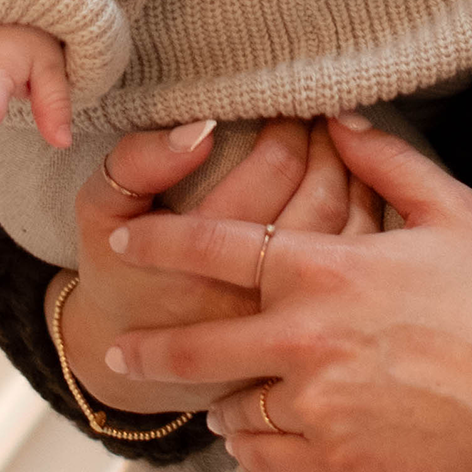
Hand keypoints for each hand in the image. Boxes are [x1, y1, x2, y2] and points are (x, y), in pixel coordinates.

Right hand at [55, 118, 374, 416]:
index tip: (286, 110)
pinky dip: (368, 216)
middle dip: (327, 145)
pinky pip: (361, 265)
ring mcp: (292, 322)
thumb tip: (201, 128)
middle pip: (324, 196)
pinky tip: (357, 190)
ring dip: (355, 176)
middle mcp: (257, 295)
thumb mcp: (103, 211)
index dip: (288, 127)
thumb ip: (138, 164)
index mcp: (205, 261)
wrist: (133, 361)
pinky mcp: (313, 334)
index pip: (276, 168)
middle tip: (319, 119)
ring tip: (338, 147)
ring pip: (352, 231)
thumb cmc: (120, 271)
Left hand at [102, 114, 471, 471]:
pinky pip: (261, 461)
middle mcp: (305, 340)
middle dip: (147, 348)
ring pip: (230, 409)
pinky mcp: (333, 463)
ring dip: (218, 401)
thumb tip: (339, 118)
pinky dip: (250, 448)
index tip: (122, 240)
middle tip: (120, 347)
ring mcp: (316, 407)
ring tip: (220, 399)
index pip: (213, 249)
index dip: (158, 242)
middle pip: (195, 346)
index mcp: (325, 271)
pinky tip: (258, 436)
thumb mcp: (454, 213)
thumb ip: (388, 161)